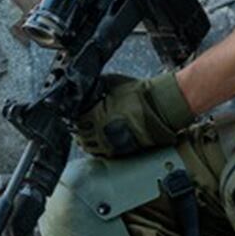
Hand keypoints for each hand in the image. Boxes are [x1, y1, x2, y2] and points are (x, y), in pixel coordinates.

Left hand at [73, 69, 194, 157]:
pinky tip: (97, 142)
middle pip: (80, 134)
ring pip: (88, 146)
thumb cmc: (139, 94)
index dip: (75, 116)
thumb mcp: (115, 82)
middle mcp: (100, 130)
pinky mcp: (117, 151)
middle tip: (80, 125)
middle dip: (79, 130)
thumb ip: (99, 83)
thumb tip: (89, 82)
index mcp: (97, 114)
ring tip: (87, 135)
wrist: (159, 108)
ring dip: (85, 140)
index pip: (77, 119)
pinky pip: (100, 154)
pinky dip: (96, 149)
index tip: (76, 113)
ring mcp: (108, 142)